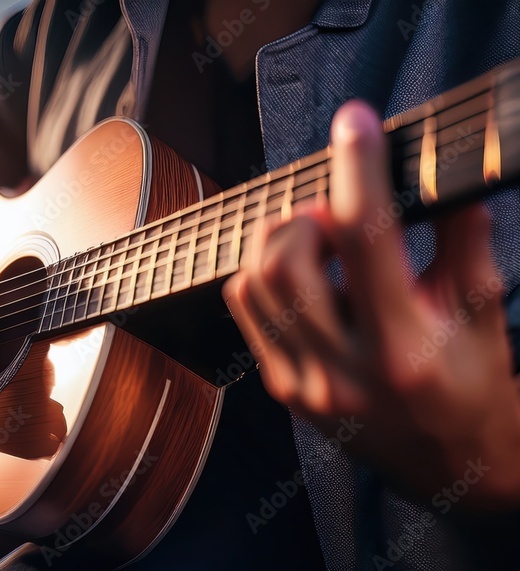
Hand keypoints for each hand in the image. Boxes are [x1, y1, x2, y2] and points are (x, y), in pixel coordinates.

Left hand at [223, 100, 519, 509]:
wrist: (454, 469)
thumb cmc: (474, 389)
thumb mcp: (484, 314)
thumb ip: (463, 240)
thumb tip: (442, 177)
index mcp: (407, 348)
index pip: (366, 238)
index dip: (357, 170)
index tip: (356, 123)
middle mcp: (346, 370)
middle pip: (287, 260)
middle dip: (305, 214)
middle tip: (333, 209)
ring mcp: (306, 386)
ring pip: (254, 284)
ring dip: (278, 242)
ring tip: (318, 239)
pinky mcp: (283, 392)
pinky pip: (248, 313)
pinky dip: (262, 275)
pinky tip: (299, 273)